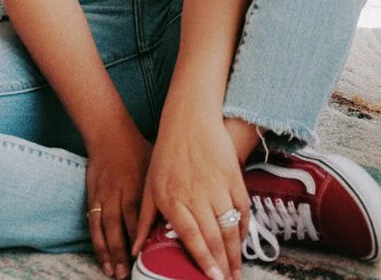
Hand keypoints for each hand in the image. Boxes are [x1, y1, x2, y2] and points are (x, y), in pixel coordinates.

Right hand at [86, 122, 152, 279]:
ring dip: (109, 253)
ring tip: (114, 273)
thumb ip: (164, 191)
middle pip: (123, 229)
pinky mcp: (93, 197)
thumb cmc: (138, 149)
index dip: (145, 242)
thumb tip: (184, 211)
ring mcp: (104, 198)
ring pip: (106, 230)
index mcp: (137, 189)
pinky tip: (102, 257)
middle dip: (125, 254)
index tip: (151, 260)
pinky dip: (97, 242)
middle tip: (129, 276)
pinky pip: (93, 224)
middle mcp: (120, 196)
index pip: (142, 221)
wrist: (109, 134)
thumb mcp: (155, 167)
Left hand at [133, 109, 249, 279]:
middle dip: (224, 265)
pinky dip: (244, 227)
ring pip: (230, 227)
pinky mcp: (233, 176)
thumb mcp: (150, 185)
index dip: (204, 261)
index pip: (193, 238)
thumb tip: (136, 249)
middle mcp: (197, 196)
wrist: (190, 117)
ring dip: (236, 252)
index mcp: (174, 200)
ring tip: (237, 270)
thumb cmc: (166, 151)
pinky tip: (241, 240)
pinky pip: (243, 208)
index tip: (213, 279)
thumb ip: (144, 219)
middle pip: (215, 238)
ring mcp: (218, 186)